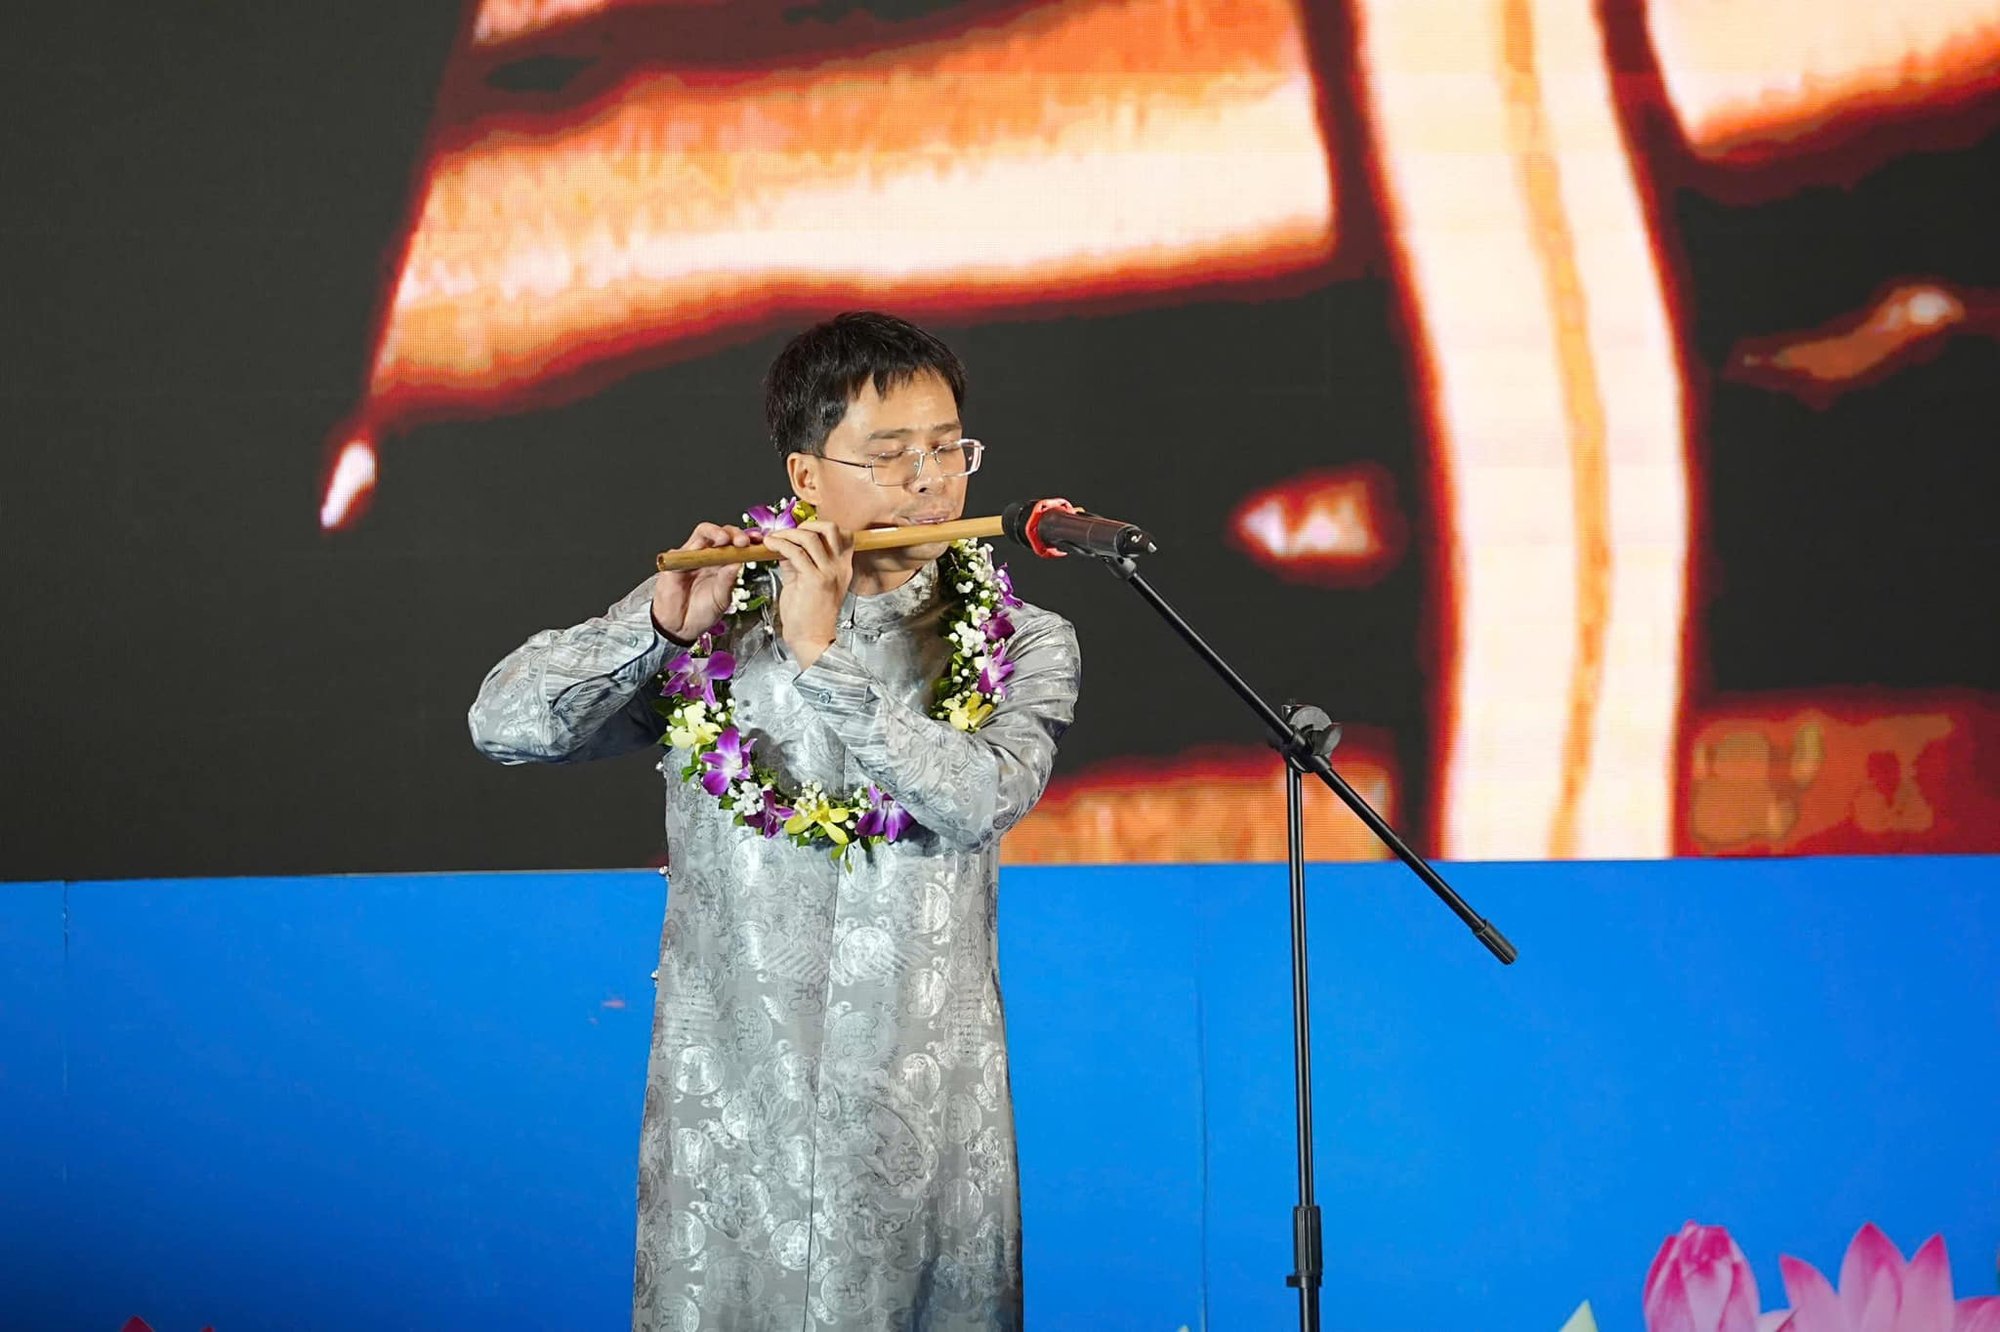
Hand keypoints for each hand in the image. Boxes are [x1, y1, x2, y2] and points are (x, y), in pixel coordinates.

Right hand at [651, 522, 753, 640]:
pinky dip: (695, 549)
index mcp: (723, 564)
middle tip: (743, 541)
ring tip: (724, 540)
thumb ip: (728, 581)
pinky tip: (703, 556)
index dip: (747, 539)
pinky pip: (685, 549)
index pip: (736, 544)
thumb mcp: (721, 599)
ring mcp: (692, 556)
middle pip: (721, 533)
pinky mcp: (675, 560)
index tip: (759, 541)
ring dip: (715, 532)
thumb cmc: (701, 613)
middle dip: (734, 533)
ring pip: (703, 533)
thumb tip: (739, 562)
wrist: (680, 628)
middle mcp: (708, 557)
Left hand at [761, 519, 852, 669]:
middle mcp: (839, 567)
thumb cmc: (809, 616)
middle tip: (789, 532)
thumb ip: (798, 563)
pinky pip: (795, 553)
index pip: (843, 535)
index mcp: (843, 568)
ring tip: (774, 538)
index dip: (822, 527)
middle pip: (831, 529)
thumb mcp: (806, 583)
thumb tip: (785, 546)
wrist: (811, 639)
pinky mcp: (814, 580)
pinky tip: (769, 545)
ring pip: (810, 537)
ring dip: (788, 533)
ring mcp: (828, 573)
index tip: (802, 531)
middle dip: (808, 524)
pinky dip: (780, 544)